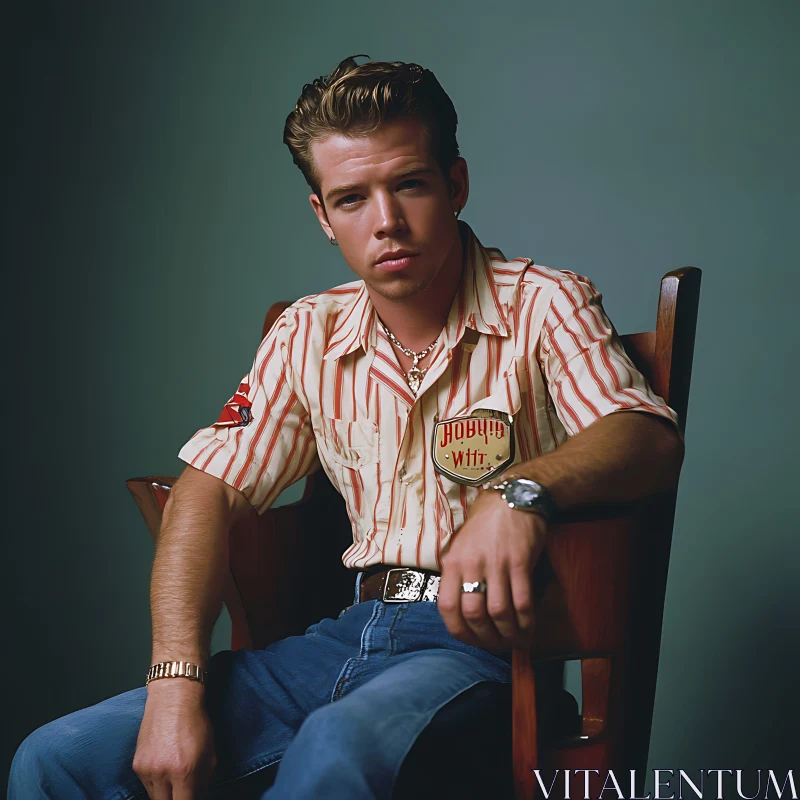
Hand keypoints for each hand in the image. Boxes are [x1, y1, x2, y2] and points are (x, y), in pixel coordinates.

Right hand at [133, 679, 216, 799]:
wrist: (172, 697)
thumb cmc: (195, 721)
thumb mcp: (210, 752)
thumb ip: (205, 780)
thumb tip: (198, 796)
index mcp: (184, 770)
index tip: (192, 798)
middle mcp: (162, 773)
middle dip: (177, 799)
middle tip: (184, 790)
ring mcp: (146, 770)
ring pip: (155, 797)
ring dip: (166, 793)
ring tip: (175, 776)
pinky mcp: (136, 765)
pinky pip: (147, 784)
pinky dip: (156, 782)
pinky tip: (165, 765)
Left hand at [438, 488, 547, 651]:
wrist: (511, 499)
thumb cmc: (485, 525)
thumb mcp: (461, 547)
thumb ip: (459, 576)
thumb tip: (464, 614)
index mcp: (453, 562)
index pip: (447, 607)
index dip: (459, 631)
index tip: (471, 640)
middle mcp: (472, 565)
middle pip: (474, 615)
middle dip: (486, 638)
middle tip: (497, 646)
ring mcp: (496, 563)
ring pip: (499, 612)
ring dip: (508, 634)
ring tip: (515, 641)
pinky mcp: (520, 562)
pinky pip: (522, 601)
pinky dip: (526, 621)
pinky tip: (529, 628)